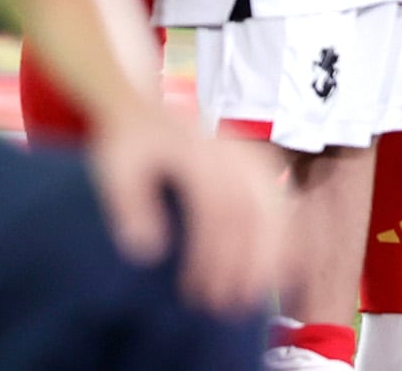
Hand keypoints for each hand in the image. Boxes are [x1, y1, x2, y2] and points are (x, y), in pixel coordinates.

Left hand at [85, 106, 289, 316]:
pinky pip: (277, 194)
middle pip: (250, 211)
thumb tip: (148, 253)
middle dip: (247, 262)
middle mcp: (227, 153)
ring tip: (260, 292)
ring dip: (269, 251)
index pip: (215, 211)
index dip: (211, 257)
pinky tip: (284, 261)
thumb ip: (130, 208)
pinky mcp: (250, 157)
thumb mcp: (116, 169)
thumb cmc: (128, 138)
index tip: (198, 295)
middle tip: (233, 307)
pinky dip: (285, 228)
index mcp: (197, 154)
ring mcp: (243, 154)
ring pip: (271, 204)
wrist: (141, 95)